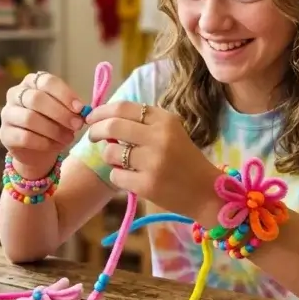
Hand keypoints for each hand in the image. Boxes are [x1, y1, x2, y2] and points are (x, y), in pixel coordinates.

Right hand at [0, 71, 85, 178]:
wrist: (38, 150)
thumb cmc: (53, 124)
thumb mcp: (65, 113)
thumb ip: (72, 109)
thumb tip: (82, 111)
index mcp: (32, 82)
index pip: (47, 81)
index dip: (64, 94)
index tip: (80, 108)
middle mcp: (16, 94)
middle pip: (36, 99)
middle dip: (60, 113)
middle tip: (76, 125)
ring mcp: (7, 114)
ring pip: (29, 118)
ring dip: (53, 130)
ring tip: (68, 138)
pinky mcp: (5, 134)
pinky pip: (25, 137)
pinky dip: (43, 142)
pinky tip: (54, 145)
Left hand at [86, 101, 221, 222]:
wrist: (207, 191)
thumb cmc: (185, 159)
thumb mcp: (171, 132)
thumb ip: (143, 123)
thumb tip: (106, 118)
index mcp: (165, 120)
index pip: (123, 108)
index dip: (102, 111)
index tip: (92, 117)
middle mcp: (159, 137)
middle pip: (112, 126)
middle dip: (95, 131)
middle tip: (92, 136)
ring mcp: (153, 162)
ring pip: (111, 153)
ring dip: (109, 156)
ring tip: (120, 162)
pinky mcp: (147, 185)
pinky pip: (116, 176)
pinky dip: (118, 177)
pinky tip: (130, 178)